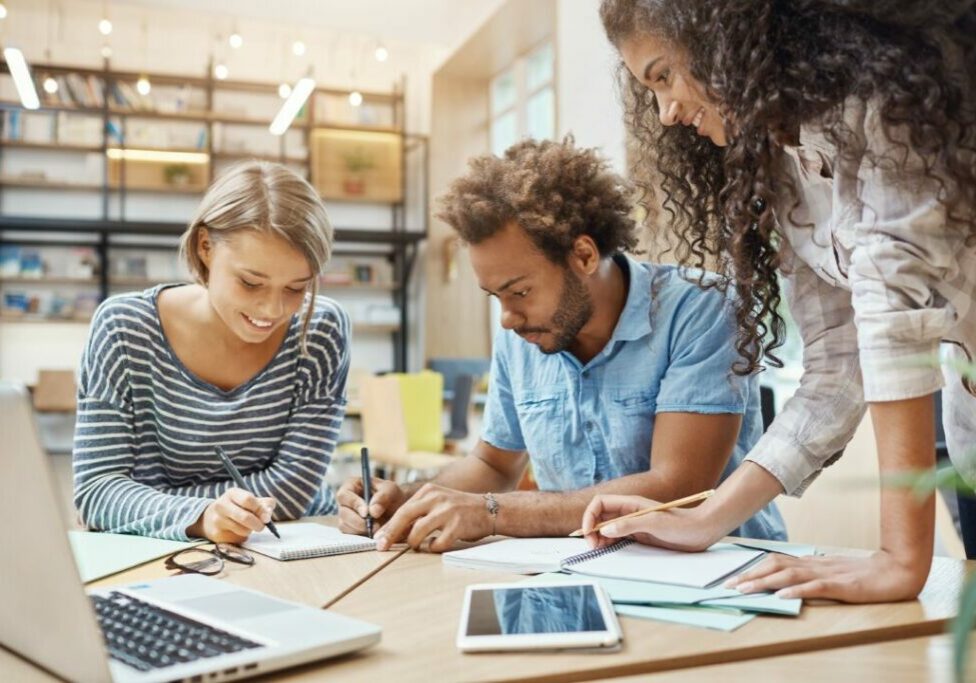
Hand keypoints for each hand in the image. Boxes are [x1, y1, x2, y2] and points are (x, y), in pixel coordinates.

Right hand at [189, 488, 275, 543]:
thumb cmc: (238, 508)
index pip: (248, 500)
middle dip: (258, 524)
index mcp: (232, 493)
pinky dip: (242, 537)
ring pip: (242, 530)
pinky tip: (237, 532)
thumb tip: (267, 515)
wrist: (210, 519)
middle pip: (245, 517)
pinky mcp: (217, 534)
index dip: (260, 509)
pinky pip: (237, 539)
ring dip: (250, 531)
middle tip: (261, 526)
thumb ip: (264, 505)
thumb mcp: (250, 501)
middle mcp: (221, 505)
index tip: (266, 517)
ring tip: (246, 527)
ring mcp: (217, 520)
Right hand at [336, 476, 405, 535]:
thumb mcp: (391, 490)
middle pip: (343, 513)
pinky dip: (362, 537)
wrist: (397, 511)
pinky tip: (374, 534)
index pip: (344, 495)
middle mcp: (345, 502)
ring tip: (378, 528)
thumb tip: (372, 511)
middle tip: (375, 525)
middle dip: (359, 521)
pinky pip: (350, 536)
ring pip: (345, 526)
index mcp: (351, 486)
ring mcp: (345, 517)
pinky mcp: (349, 530)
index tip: (367, 513)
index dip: (354, 504)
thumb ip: (383, 496)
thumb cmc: (392, 496)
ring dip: (361, 530)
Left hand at [374, 483, 490, 552]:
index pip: (402, 509)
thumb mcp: (439, 502)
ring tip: (416, 547)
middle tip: (381, 547)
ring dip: (413, 543)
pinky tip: (436, 545)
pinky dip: (433, 548)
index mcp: (429, 491)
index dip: (389, 526)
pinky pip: (437, 543)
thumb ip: (420, 512)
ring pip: (417, 532)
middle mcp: (436, 498)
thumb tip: (395, 531)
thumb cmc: (460, 509)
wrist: (490, 509)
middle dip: (390, 534)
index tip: (378, 538)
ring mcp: (447, 512)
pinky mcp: (457, 526)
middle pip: (404, 517)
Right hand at [581, 494, 722, 550]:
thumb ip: (628, 525)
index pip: (600, 503)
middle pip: (600, 516)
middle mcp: (629, 512)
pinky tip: (608, 549)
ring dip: (598, 537)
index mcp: (630, 503)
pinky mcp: (638, 535)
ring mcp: (633, 524)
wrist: (700, 531)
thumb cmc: (680, 524)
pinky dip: (608, 543)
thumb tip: (604, 530)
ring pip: (606, 528)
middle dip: (591, 529)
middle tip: (592, 546)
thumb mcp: (654, 523)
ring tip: (597, 549)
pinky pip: (617, 537)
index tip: (587, 533)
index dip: (589, 516)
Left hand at [724, 550, 929, 602]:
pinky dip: (797, 590)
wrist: (897, 570)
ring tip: (746, 590)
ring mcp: (828, 574)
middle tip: (729, 586)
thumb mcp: (831, 572)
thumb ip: (810, 574)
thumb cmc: (862, 573)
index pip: (775, 561)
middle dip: (750, 575)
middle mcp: (815, 565)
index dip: (752, 568)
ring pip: (790, 575)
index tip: (733, 578)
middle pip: (776, 565)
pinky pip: (816, 587)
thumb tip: (786, 580)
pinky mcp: (842, 586)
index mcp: (811, 562)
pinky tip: (783, 595)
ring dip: (765, 582)